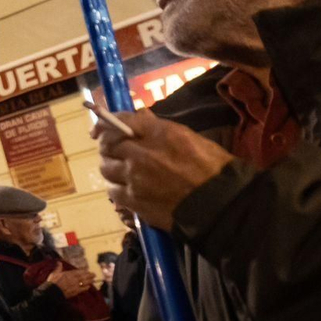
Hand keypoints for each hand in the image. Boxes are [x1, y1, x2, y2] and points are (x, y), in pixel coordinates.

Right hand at [43, 268, 93, 298]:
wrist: (53, 291)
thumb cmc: (53, 282)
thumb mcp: (54, 273)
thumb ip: (58, 267)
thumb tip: (59, 262)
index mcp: (68, 274)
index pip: (78, 272)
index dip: (83, 271)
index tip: (87, 270)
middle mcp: (73, 279)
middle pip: (83, 276)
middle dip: (89, 275)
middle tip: (94, 274)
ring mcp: (75, 285)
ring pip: (84, 282)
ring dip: (89, 280)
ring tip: (93, 279)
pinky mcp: (75, 291)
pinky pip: (82, 289)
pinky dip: (86, 288)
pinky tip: (89, 287)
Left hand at [93, 107, 233, 229]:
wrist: (221, 204)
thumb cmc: (212, 168)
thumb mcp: (188, 137)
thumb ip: (157, 127)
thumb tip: (139, 116)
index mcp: (157, 134)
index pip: (120, 121)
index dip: (105, 123)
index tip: (99, 128)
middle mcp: (140, 154)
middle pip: (107, 146)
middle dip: (108, 146)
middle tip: (115, 151)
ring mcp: (134, 179)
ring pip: (106, 168)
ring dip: (111, 167)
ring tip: (122, 171)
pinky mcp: (134, 201)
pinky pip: (113, 191)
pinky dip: (116, 188)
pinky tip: (127, 189)